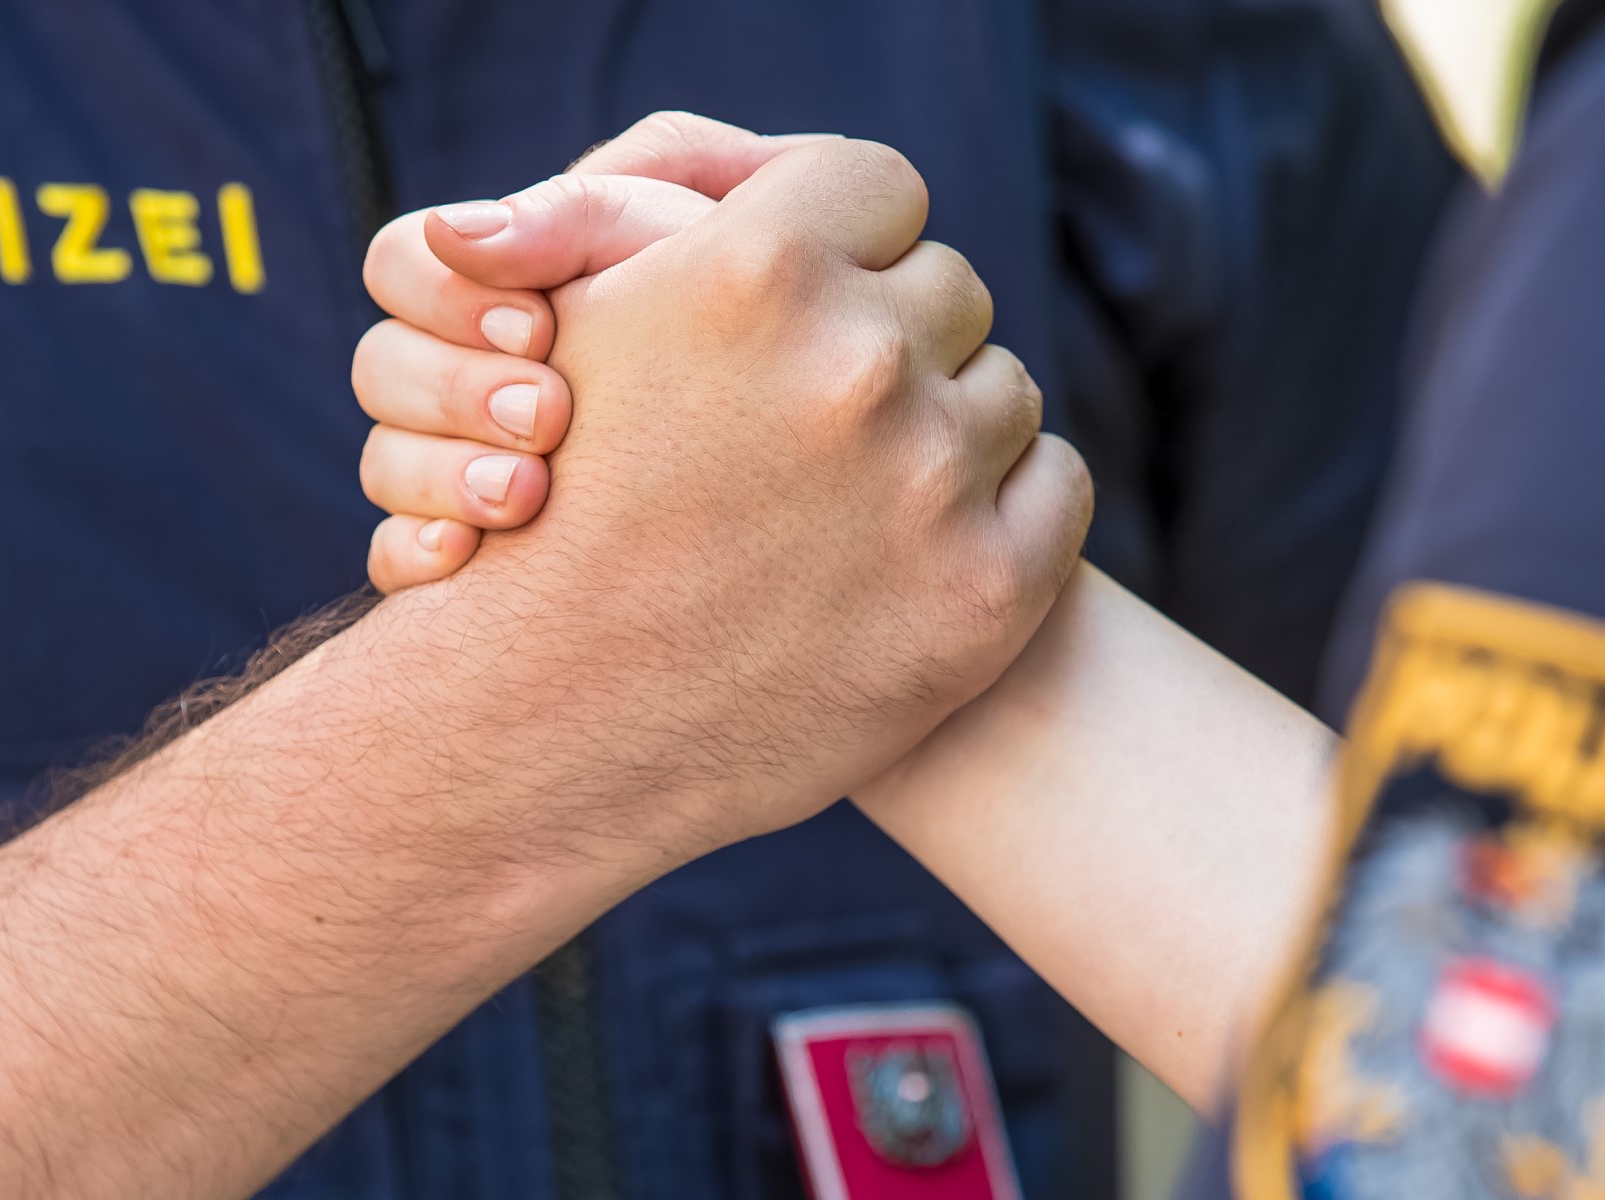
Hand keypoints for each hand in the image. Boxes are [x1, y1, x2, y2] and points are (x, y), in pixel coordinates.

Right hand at [355, 114, 823, 589]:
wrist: (821, 487)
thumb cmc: (766, 324)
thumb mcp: (692, 251)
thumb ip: (589, 216)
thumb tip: (461, 233)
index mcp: (504, 284)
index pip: (404, 261)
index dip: (449, 291)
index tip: (543, 327)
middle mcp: (471, 375)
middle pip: (382, 367)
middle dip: (457, 389)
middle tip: (547, 415)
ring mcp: (466, 471)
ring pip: (383, 466)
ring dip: (441, 473)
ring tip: (524, 494)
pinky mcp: (478, 568)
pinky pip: (396, 561)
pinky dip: (419, 555)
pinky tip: (463, 558)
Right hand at [358, 114, 1093, 847]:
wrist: (546, 728)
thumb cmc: (546, 515)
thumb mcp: (573, 327)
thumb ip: (652, 210)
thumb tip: (733, 163)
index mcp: (755, 269)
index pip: (879, 188)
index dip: (848, 241)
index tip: (814, 299)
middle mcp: (855, 362)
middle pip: (947, 291)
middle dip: (894, 340)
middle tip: (820, 418)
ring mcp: (931, 481)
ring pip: (1002, 391)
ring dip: (945, 430)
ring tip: (853, 495)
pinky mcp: (985, 591)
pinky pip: (1058, 485)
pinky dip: (1005, 506)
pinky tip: (922, 543)